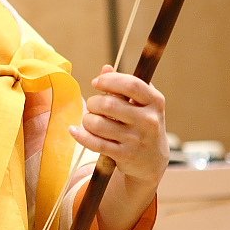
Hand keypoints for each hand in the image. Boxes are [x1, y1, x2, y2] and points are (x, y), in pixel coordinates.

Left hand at [69, 65, 168, 188]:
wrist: (152, 161)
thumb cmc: (142, 124)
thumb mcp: (140, 103)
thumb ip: (123, 85)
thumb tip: (105, 68)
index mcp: (155, 101)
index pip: (131, 84)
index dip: (109, 80)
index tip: (97, 83)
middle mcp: (149, 120)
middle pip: (109, 104)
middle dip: (94, 102)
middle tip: (93, 105)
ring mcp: (137, 139)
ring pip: (99, 124)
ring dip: (88, 120)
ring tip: (90, 120)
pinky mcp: (125, 155)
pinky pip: (95, 143)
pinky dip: (81, 135)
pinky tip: (74, 131)